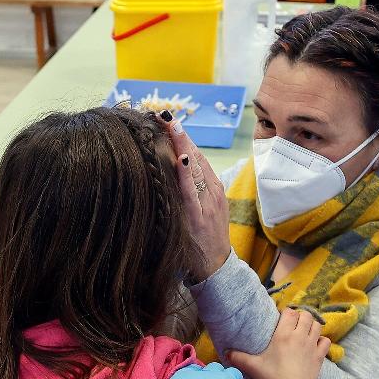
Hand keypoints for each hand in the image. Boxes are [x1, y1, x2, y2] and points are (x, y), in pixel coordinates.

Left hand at [155, 112, 230, 279]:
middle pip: (196, 155)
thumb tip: (171, 172)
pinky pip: (192, 191)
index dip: (182, 135)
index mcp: (212, 186)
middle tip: (163, 112)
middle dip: (179, 133)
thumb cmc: (203, 239)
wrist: (215, 267)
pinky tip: (180, 157)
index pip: (196, 154)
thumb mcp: (201, 210)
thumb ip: (190, 190)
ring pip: (195, 167)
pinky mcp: (199, 216)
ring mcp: (207, 202)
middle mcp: (212, 190)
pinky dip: (186, 173)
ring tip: (171, 123)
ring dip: (183, 144)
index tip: (166, 118)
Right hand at [226, 308, 329, 378]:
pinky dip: (322, 340)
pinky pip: (326, 341)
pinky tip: (315, 345)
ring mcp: (311, 345)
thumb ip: (238, 358)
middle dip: (300, 317)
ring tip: (305, 332)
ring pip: (317, 325)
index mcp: (283, 334)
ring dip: (312, 326)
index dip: (287, 313)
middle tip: (294, 325)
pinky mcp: (319, 356)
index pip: (289, 312)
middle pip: (305, 315)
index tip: (282, 319)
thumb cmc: (272, 378)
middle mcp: (299, 336)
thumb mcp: (253, 366)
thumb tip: (225, 353)